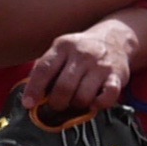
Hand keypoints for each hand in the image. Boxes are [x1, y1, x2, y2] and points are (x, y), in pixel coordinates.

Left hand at [22, 21, 140, 121]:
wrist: (115, 38)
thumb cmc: (80, 51)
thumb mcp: (61, 51)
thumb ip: (47, 69)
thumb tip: (32, 97)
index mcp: (63, 46)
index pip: (44, 70)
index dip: (34, 89)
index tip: (29, 104)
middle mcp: (82, 54)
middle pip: (63, 88)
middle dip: (57, 104)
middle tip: (57, 107)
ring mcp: (100, 65)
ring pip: (83, 96)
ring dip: (77, 106)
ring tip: (75, 104)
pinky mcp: (117, 75)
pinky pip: (108, 97)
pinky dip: (99, 105)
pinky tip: (94, 104)